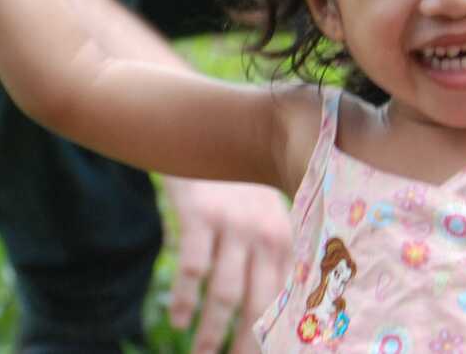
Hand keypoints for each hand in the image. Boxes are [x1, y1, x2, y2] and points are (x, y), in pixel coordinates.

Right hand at [162, 177, 291, 353]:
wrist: (210, 133)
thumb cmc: (240, 190)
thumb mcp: (267, 217)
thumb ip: (275, 258)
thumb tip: (278, 313)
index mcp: (287, 240)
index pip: (287, 299)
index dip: (280, 334)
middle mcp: (265, 234)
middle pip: (258, 304)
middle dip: (245, 343)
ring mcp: (233, 225)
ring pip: (224, 293)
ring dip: (211, 331)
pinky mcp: (200, 215)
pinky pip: (192, 267)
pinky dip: (184, 299)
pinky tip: (177, 320)